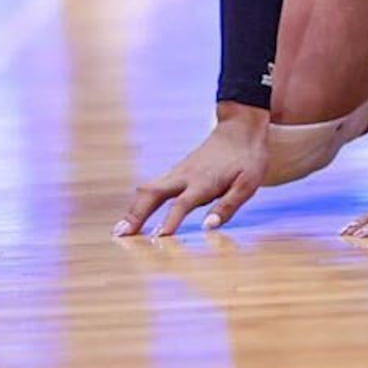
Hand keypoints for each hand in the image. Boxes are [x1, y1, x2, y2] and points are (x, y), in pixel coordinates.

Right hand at [114, 107, 270, 236]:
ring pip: (148, 190)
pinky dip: (140, 203)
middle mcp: (184, 176)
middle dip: (136, 214)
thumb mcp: (248, 184)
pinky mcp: (176, 172)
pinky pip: (152, 188)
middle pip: (152, 194)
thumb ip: (228, 206)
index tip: (157, 238)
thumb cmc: (248, 158)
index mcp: (203, 182)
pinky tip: (133, 217)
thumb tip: (209, 227)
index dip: (169, 221)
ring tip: (120, 231)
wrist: (240, 128)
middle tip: (121, 234)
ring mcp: (177, 172)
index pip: (181, 204)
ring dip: (133, 210)